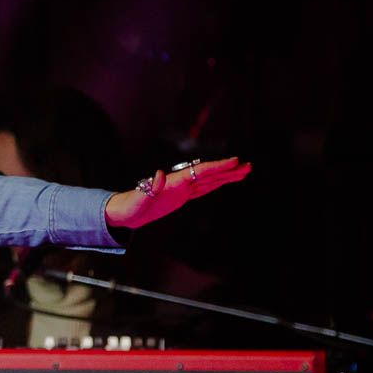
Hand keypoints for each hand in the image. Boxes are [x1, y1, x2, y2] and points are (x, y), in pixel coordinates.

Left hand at [103, 157, 252, 228]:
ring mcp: (181, 189)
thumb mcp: (138, 200)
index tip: (234, 161)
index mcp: (174, 182)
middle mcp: (179, 182)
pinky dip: (216, 184)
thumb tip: (158, 174)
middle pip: (208, 174)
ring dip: (226, 176)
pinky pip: (203, 188)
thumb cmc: (130, 207)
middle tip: (248, 165)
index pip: (200, 172)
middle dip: (228, 170)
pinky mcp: (181, 196)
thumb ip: (149, 188)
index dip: (217, 167)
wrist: (124, 212)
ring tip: (245, 171)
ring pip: (209, 181)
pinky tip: (226, 181)